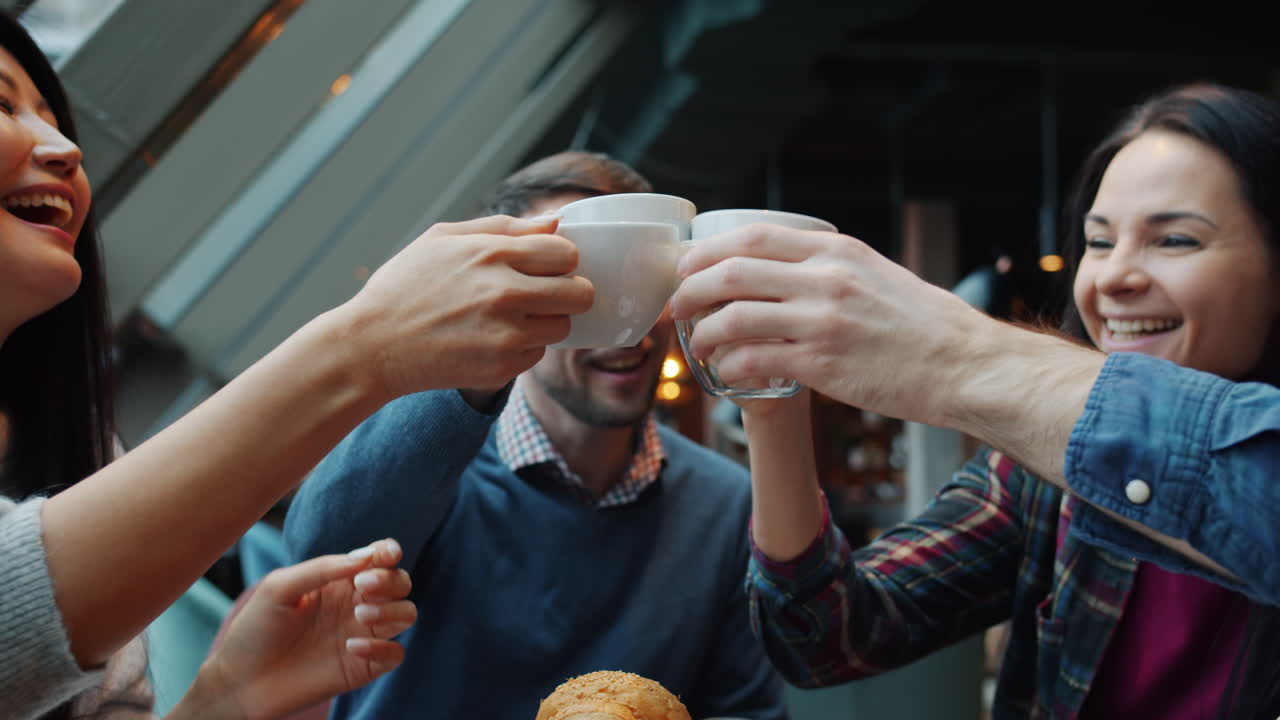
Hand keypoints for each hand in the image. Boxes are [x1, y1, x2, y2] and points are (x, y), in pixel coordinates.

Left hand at [194, 539, 414, 719]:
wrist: (239, 681)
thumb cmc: (255, 630)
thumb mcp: (280, 587)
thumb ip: (322, 568)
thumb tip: (365, 557)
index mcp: (339, 581)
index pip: (378, 559)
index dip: (388, 552)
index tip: (385, 555)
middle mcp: (356, 605)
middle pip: (400, 583)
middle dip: (390, 580)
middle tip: (363, 586)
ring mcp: (362, 635)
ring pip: (406, 614)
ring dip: (392, 610)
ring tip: (360, 614)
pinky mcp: (363, 667)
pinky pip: (395, 654)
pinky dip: (383, 647)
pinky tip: (351, 647)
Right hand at [340, 215, 593, 400]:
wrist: (372, 346)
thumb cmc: (406, 286)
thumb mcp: (444, 238)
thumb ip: (504, 228)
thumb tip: (555, 221)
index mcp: (492, 254)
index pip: (567, 252)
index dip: (560, 259)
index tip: (546, 266)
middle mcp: (505, 293)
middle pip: (580, 293)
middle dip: (569, 291)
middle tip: (544, 295)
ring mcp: (506, 334)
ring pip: (563, 327)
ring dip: (546, 322)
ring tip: (510, 318)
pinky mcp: (502, 367)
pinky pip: (537, 354)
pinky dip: (523, 348)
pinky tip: (491, 340)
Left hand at [670, 223, 988, 425]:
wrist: (964, 365)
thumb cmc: (923, 327)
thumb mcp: (876, 275)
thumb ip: (830, 271)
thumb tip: (784, 277)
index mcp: (836, 250)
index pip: (753, 235)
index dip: (707, 250)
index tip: (686, 266)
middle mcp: (825, 278)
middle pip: (731, 270)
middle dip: (689, 288)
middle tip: (675, 307)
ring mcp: (822, 319)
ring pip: (734, 315)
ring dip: (703, 332)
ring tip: (697, 346)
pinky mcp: (822, 362)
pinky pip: (754, 359)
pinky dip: (730, 366)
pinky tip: (727, 374)